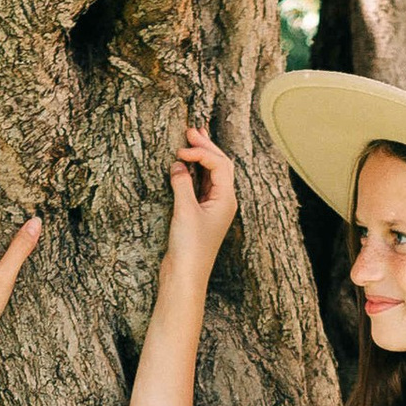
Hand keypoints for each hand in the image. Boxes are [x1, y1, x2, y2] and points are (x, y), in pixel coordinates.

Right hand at [161, 125, 239, 287]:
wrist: (185, 275)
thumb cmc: (189, 247)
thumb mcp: (184, 211)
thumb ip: (182, 183)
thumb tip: (179, 165)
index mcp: (226, 199)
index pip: (219, 164)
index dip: (201, 152)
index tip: (180, 152)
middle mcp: (224, 201)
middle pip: (220, 165)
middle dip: (206, 146)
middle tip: (192, 129)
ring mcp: (213, 208)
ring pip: (211, 174)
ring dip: (201, 156)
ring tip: (191, 138)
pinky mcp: (201, 215)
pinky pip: (201, 185)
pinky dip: (194, 171)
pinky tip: (185, 165)